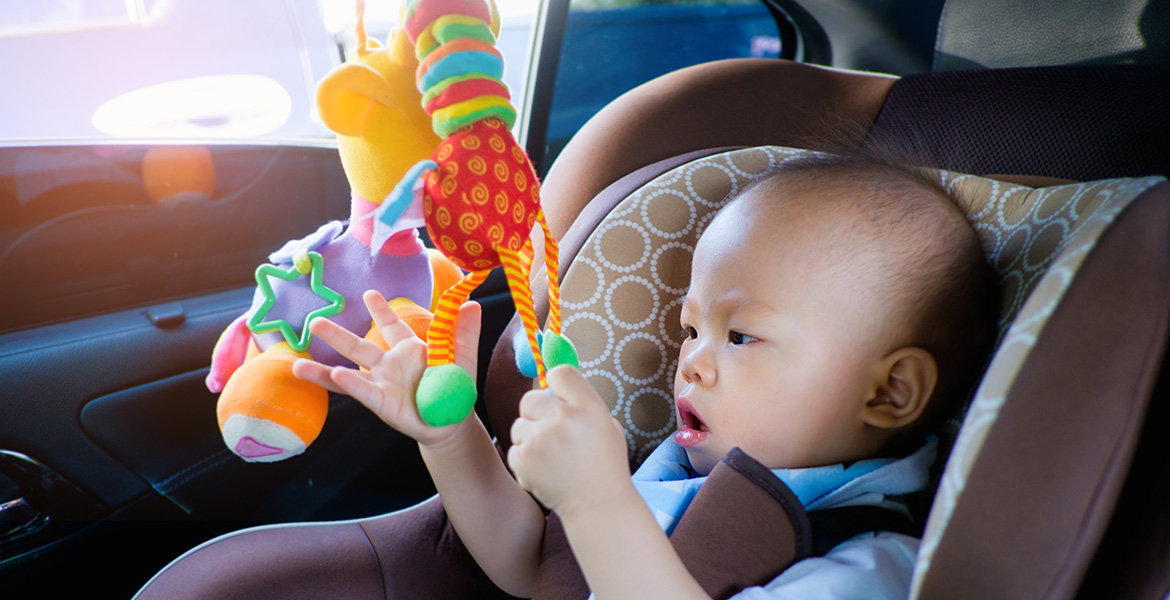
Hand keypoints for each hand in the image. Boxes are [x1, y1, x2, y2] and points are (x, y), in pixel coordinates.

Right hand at [292, 289, 480, 446]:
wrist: (452, 422)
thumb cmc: (455, 388)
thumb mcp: (464, 358)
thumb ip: (464, 332)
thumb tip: (471, 302)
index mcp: (408, 349)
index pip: (392, 325)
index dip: (381, 310)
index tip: (368, 294)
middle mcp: (389, 364)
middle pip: (358, 346)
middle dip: (337, 334)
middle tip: (315, 320)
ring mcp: (382, 384)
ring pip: (348, 372)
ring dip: (324, 368)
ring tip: (297, 363)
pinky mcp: (382, 403)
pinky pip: (363, 392)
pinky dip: (350, 384)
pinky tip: (336, 376)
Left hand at [507, 366, 630, 517]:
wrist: (599, 505)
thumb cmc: (605, 465)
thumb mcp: (607, 426)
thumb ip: (582, 404)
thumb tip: (553, 386)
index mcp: (589, 406)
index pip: (560, 373)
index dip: (556, 384)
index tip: (557, 397)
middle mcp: (564, 418)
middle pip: (530, 398)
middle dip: (535, 413)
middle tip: (548, 431)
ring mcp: (541, 438)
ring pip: (518, 426)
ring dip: (529, 439)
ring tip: (550, 458)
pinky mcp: (525, 458)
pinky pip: (514, 449)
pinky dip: (525, 461)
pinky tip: (544, 471)